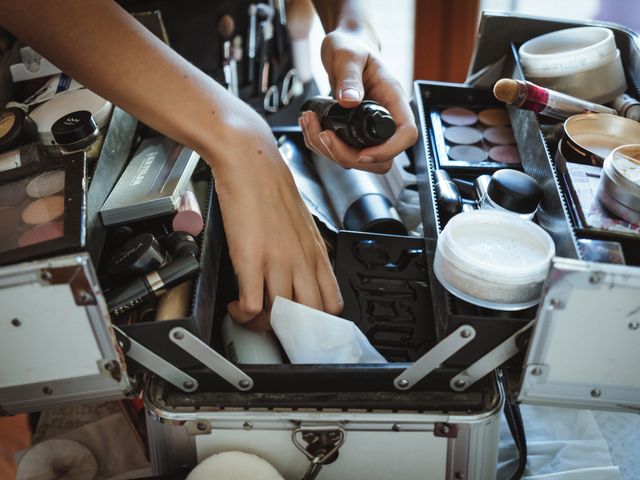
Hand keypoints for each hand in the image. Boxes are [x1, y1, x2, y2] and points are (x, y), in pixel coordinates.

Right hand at [212, 118, 342, 329]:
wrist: (251, 163)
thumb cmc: (272, 189)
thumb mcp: (302, 224)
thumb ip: (306, 252)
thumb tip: (303, 275)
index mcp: (316, 254)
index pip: (332, 304)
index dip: (318, 322)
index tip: (301, 324)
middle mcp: (301, 261)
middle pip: (309, 316)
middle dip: (290, 329)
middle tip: (274, 326)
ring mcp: (277, 261)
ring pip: (279, 315)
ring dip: (262, 323)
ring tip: (251, 315)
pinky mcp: (250, 259)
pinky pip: (251, 305)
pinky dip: (243, 313)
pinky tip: (237, 305)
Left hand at [299, 30, 417, 173]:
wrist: (342, 49)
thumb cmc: (350, 47)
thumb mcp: (348, 55)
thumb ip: (349, 76)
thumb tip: (349, 100)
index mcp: (392, 99)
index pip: (406, 134)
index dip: (388, 150)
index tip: (363, 153)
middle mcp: (383, 118)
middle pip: (381, 159)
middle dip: (348, 156)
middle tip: (323, 135)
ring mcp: (368, 129)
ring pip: (358, 160)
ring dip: (328, 151)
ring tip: (309, 123)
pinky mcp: (352, 133)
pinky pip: (341, 153)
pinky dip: (321, 146)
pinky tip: (310, 125)